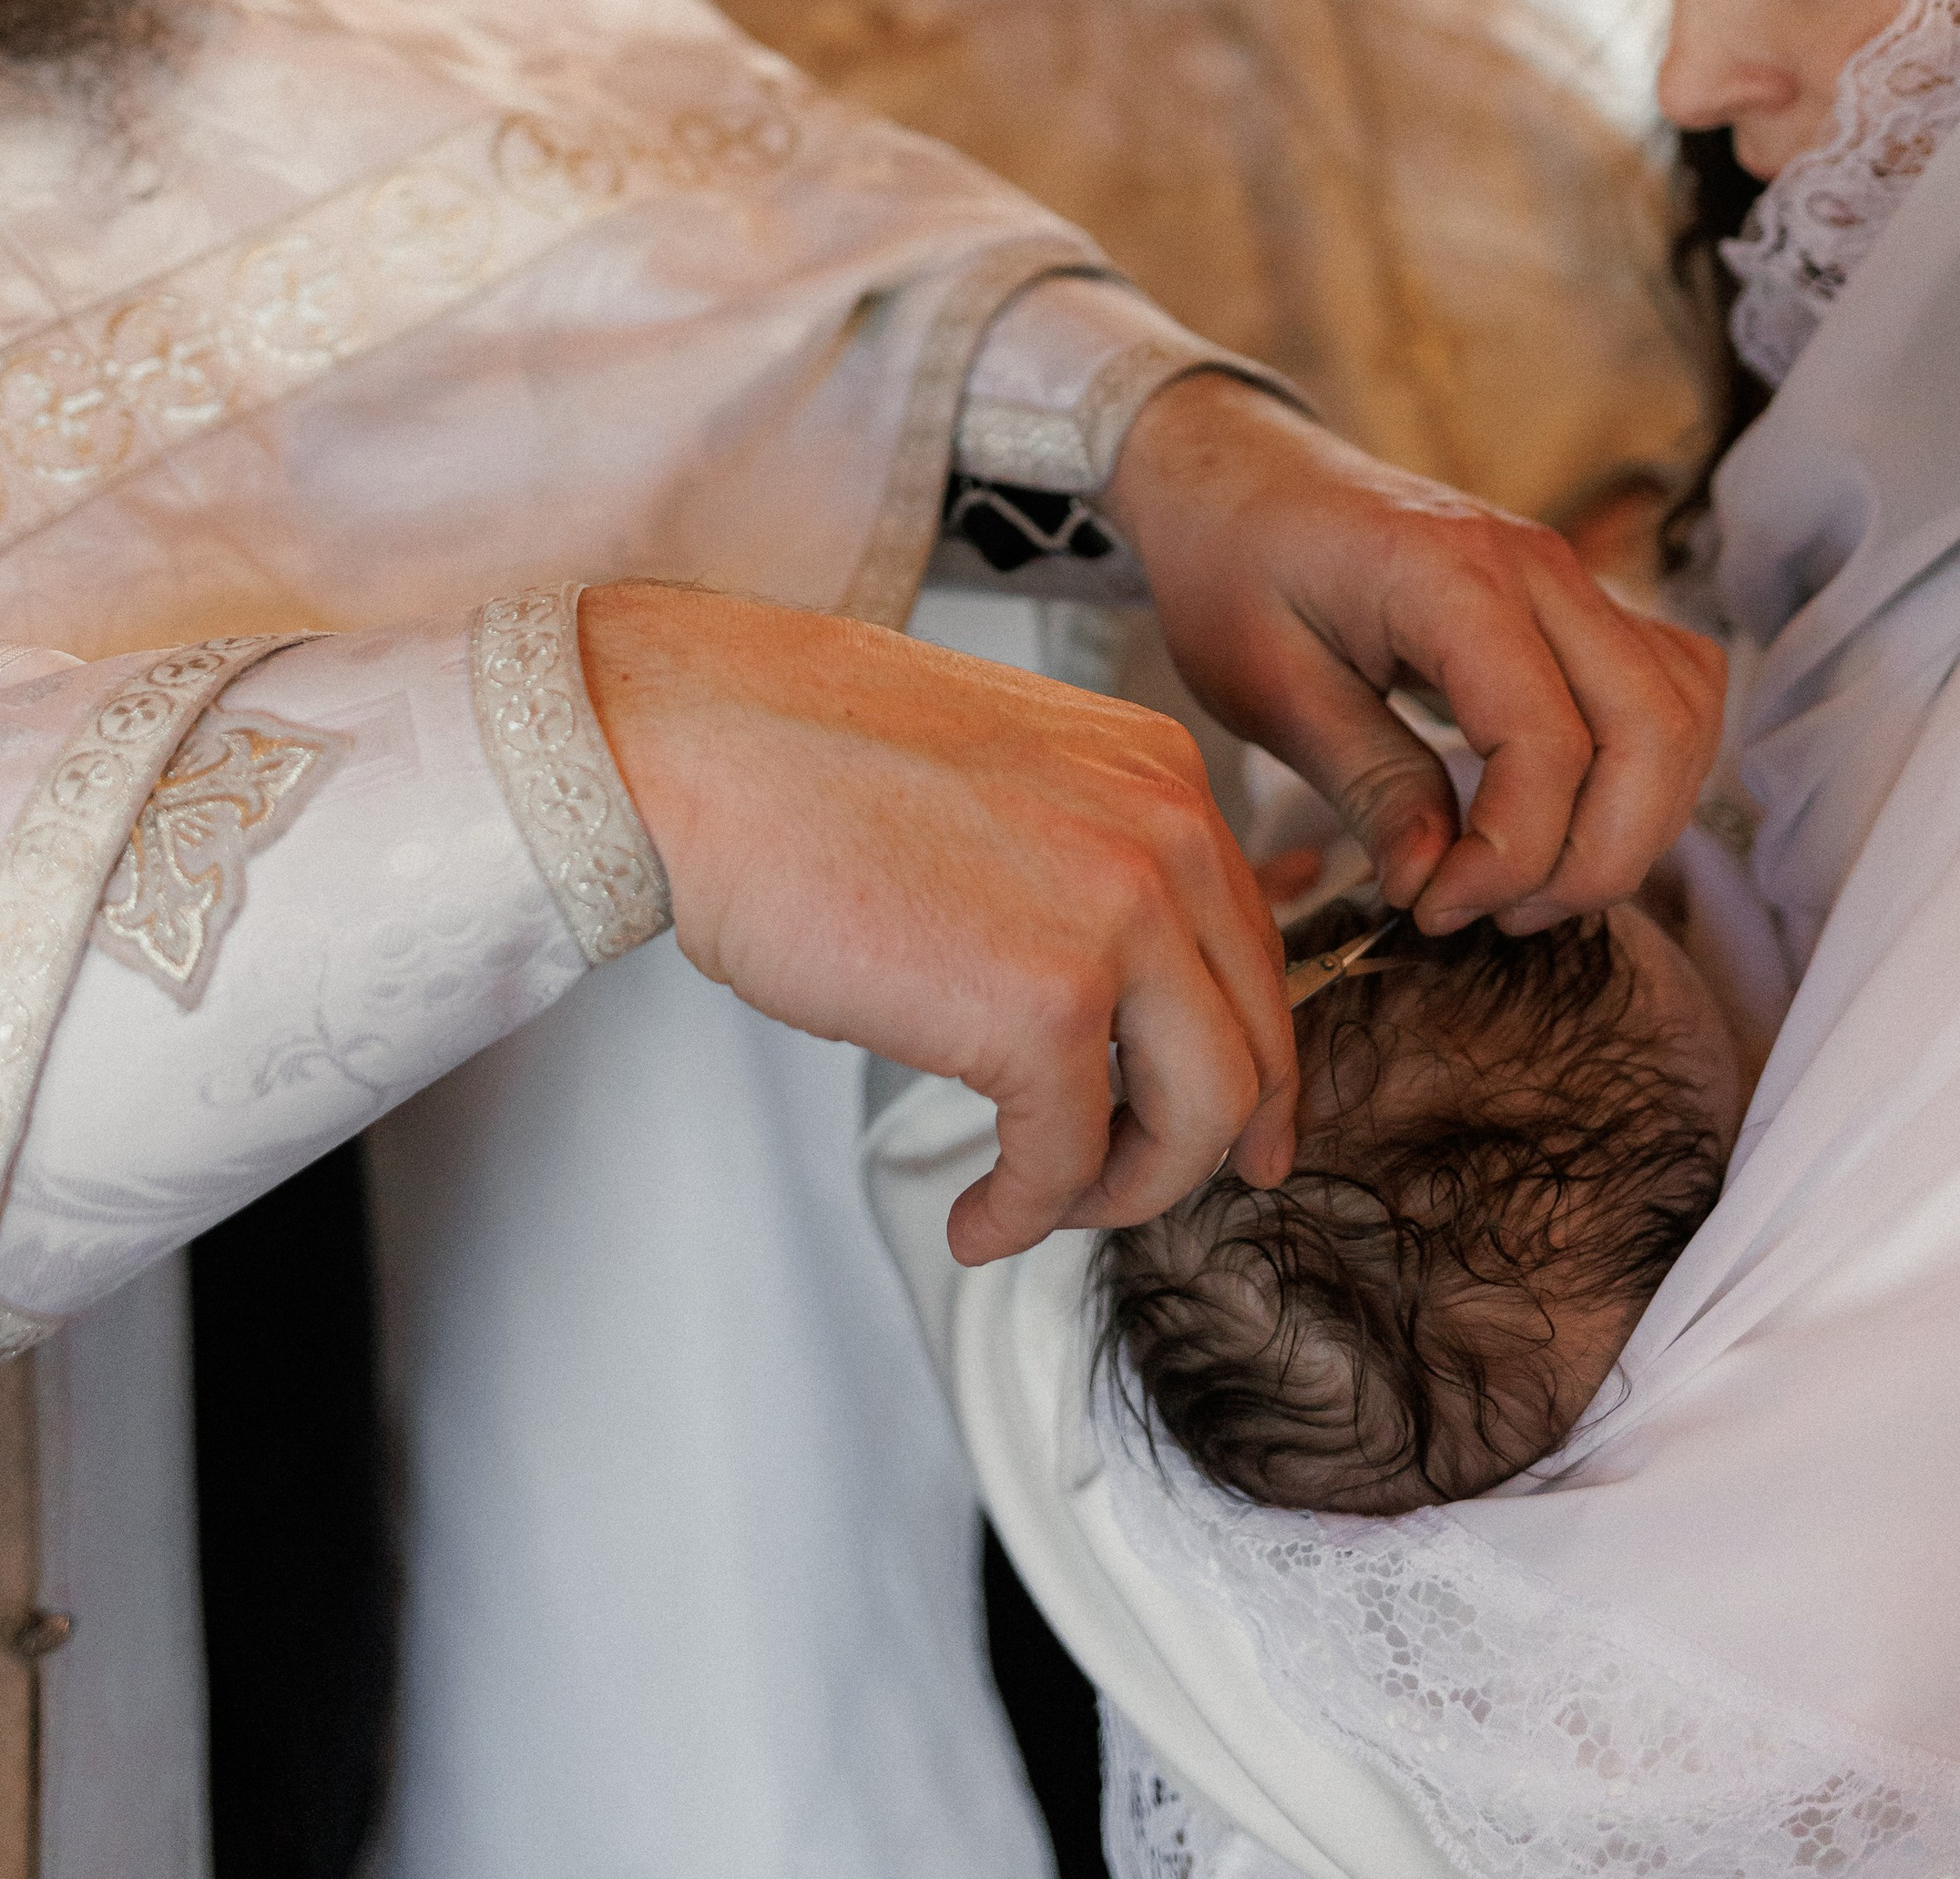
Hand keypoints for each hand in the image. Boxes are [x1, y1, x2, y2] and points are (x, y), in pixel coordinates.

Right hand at [578, 580, 1297, 1263]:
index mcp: (1161, 774)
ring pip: (1199, 1115)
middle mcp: (1169, 836)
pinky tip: (977, 1216)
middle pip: (1253, 1041)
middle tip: (1144, 1190)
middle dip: (1207, 1144)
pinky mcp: (1043, 1008)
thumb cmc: (814, 762)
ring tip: (1046, 1198)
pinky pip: (1068, 1158)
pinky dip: (1027, 1213)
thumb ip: (1091, 858)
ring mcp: (1118, 919)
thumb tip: (1119, 995)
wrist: (707, 742)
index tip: (1233, 1129)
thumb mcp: (1010, 776)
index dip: (1249, 1060)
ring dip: (1128, 1188)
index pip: (1253, 946)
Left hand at [1100, 378, 1724, 933]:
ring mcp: (1570, 576)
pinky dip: (1648, 767)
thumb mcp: (1270, 689)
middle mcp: (1538, 565)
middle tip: (1498, 915)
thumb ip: (1368, 785)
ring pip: (1682, 711)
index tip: (1435, 910)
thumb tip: (1436, 885)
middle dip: (1598, 857)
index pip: (1547, 742)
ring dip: (1635, 820)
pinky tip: (1566, 817)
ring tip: (1528, 881)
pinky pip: (1670, 684)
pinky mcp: (1578, 600)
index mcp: (1450, 574)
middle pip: (1652, 730)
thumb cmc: (1234, 569)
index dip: (1512, 856)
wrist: (1238, 479)